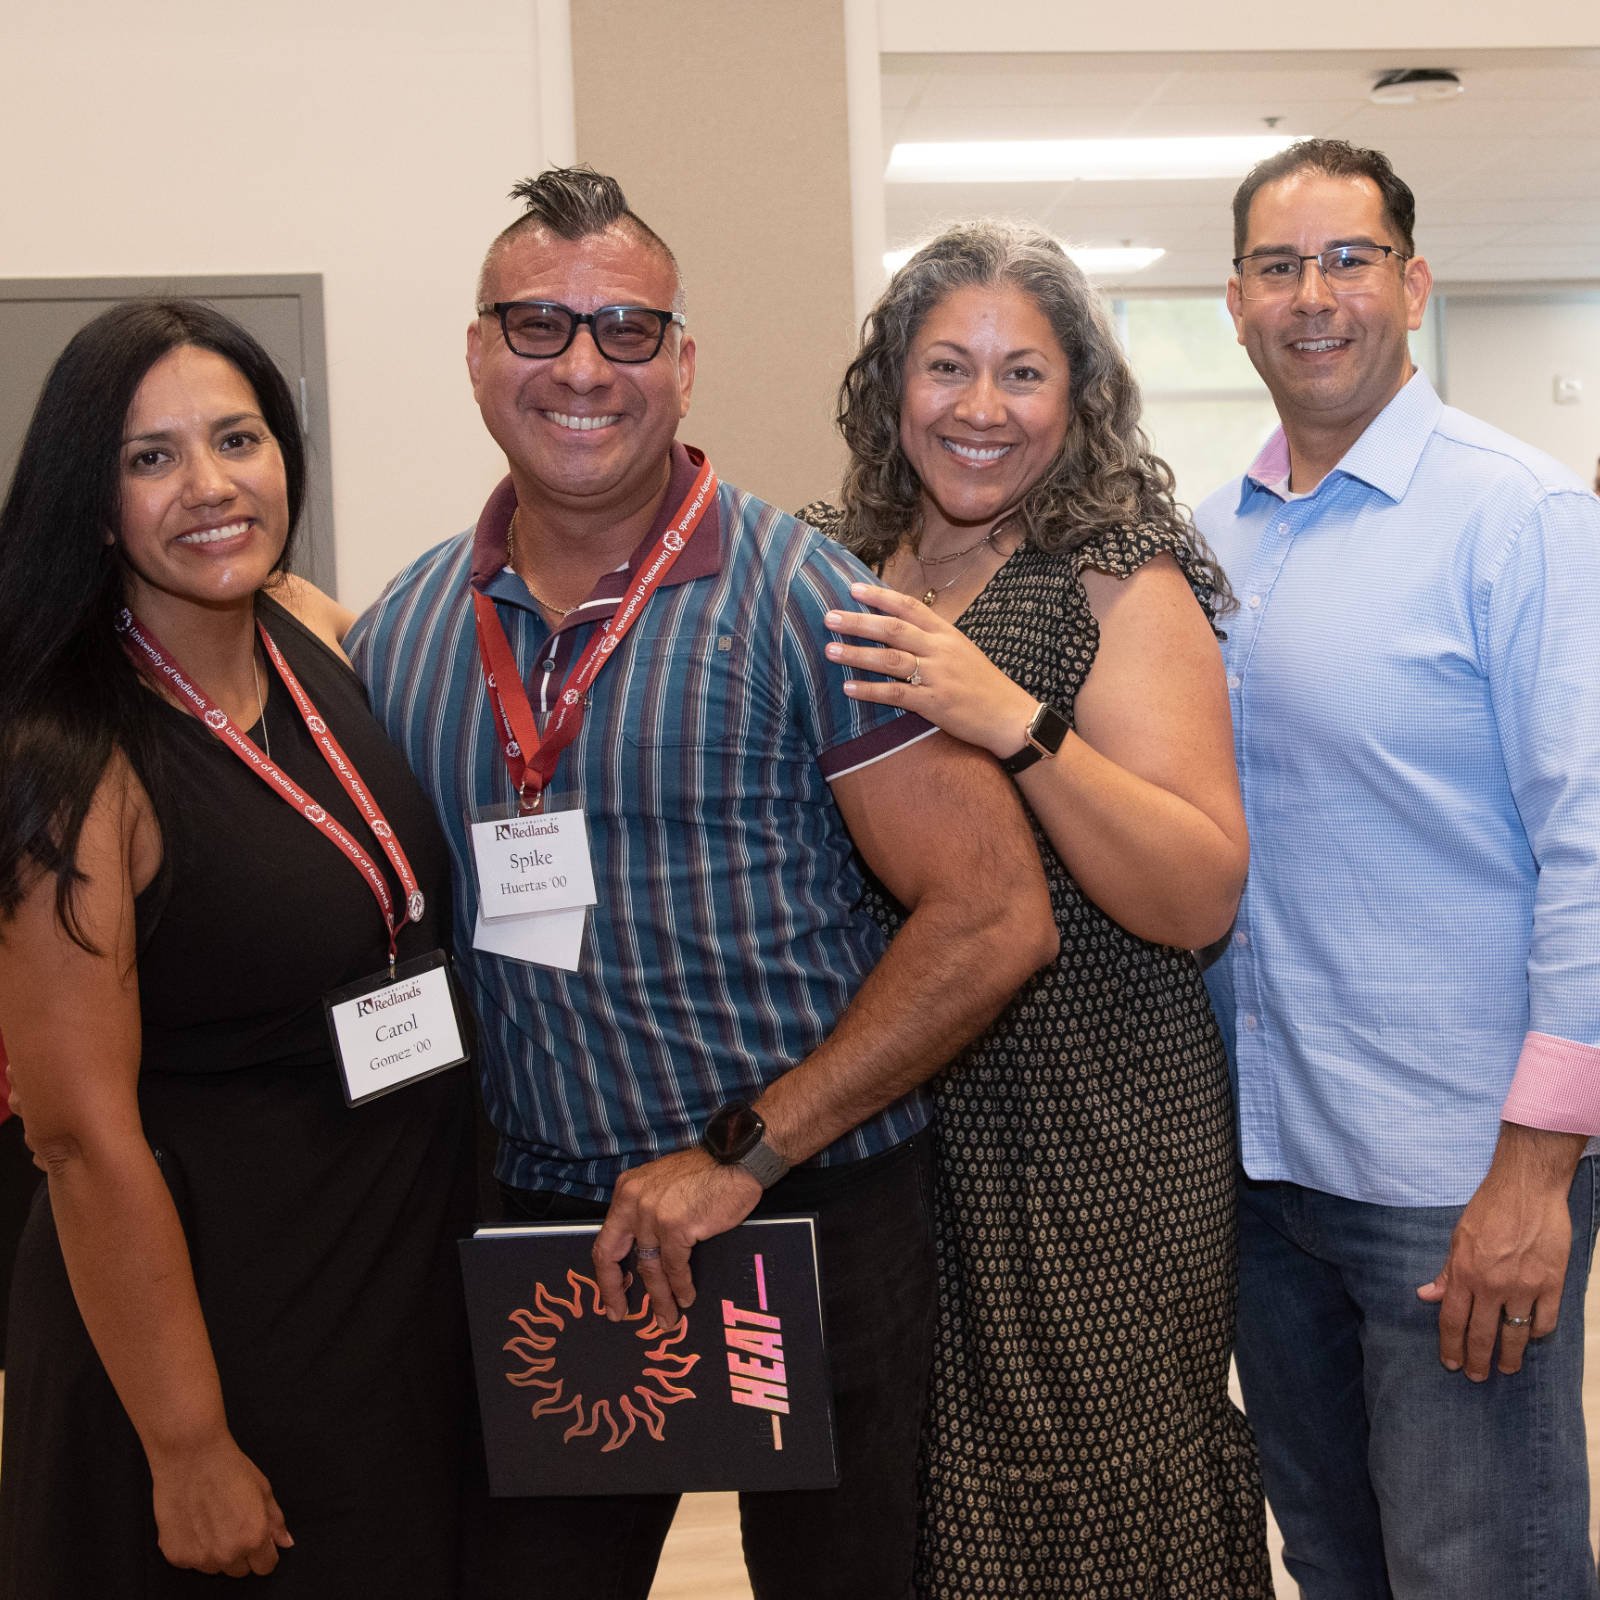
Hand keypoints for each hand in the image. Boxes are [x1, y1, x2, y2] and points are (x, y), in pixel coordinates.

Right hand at [150, 1436, 292, 1575]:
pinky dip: (194, 1549)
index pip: (265, 1566)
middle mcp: (228, 1553)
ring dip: (216, 1553)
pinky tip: (194, 1523)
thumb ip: (275, 1521)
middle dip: (240, 1552)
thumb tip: (286, 1542)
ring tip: (212, 1521)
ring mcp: (200, 1558)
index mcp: (254, 1537)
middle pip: (240, 1570)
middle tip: (232, 1524)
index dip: (264, 1553)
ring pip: (216, 1568)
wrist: (191, 1456)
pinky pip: (192, 1563)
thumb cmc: (229, 1468)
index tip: (258, 1540)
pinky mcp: (176, 1556)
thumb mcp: (263, 1490)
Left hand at [592, 1147, 762, 1327]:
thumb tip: (645, 1253)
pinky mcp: (676, 1226)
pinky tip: (687, 1297)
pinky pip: (675, 1266)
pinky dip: (682, 1286)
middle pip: (611, 1256)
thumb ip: (646, 1212)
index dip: (606, 1274)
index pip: (606, 1240)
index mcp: (627, 1191)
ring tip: (668, 1318)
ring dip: (659, 1297)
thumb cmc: (706, 1174)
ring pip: (649, 1267)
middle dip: (614, 1291)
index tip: (611, 1297)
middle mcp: (633, 1201)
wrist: (736, 1158)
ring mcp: (653, 1214)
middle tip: (620, 1315)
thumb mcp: (662, 1186)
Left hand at [824, 583, 1037, 758]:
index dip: (880, 596)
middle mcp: (940, 650)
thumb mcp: (960, 651)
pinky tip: (849, 688)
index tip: (853, 588)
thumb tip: (895, 628)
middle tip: (829, 617)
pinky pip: (896, 694)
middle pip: (893, 629)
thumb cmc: (981, 683)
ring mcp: (937, 676)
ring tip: (830, 650)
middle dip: (858, 622)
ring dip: (857, 654)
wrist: (1008, 715)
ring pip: (890, 660)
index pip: (909, 607)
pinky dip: (870, 690)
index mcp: (946, 633)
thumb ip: (930, 639)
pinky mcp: (934, 703)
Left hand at [1416, 1130, 1580, 1379]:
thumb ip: (1446, 1272)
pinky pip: (1545, 1321)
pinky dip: (1538, 1333)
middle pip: (1482, 1335)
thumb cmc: (1488, 1209)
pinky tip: (1532, 1337)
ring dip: (1510, 1357)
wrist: (1526, 1189)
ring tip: (1507, 1368)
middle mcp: (1492, 1285)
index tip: (1451, 1363)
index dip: (1450, 1346)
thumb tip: (1426, 1296)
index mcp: (1464, 1273)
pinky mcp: (1551, 1284)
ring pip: (1515, 1335)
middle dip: (1478, 1360)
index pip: (1453, 1320)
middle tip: (1476, 1377)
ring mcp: (1524, 1287)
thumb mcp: (1458, 1237)